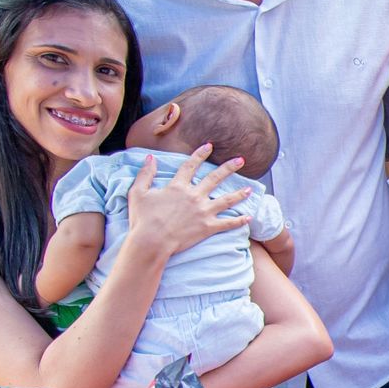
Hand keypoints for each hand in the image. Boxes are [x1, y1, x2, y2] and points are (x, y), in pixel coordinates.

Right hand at [125, 146, 251, 259]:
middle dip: (229, 168)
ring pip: (226, 200)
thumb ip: (145, 174)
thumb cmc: (142, 219)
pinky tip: (249, 218)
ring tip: (250, 189)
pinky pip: (227, 223)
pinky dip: (239, 221)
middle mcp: (194, 196)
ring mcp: (203, 212)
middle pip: (215, 178)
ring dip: (239, 194)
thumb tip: (150, 158)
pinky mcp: (208, 227)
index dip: (200, 154)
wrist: (151, 241)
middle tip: (241, 160)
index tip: (209, 146)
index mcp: (178, 186)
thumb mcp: (138, 193)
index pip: (191, 166)